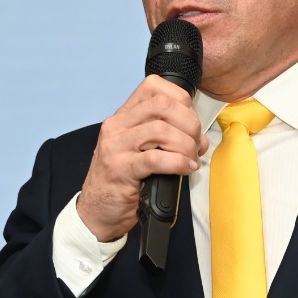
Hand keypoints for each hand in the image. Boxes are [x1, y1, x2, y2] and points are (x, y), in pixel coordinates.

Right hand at [76, 76, 209, 242]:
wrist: (98, 211)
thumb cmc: (123, 181)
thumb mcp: (141, 149)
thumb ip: (166, 136)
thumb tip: (199, 137)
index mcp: (124, 116)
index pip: (154, 86)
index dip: (182, 100)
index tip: (191, 121)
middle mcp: (117, 126)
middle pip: (162, 104)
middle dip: (189, 123)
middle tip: (195, 143)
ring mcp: (116, 146)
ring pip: (161, 130)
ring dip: (186, 145)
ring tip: (191, 159)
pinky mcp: (121, 169)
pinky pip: (156, 158)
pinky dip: (178, 162)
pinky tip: (185, 169)